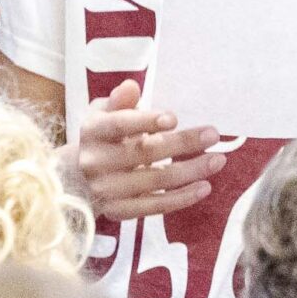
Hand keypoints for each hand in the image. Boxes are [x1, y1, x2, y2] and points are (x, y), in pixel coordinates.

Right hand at [65, 78, 223, 221]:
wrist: (78, 178)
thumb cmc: (105, 138)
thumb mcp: (106, 114)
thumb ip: (120, 101)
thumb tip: (130, 86)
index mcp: (94, 131)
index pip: (119, 125)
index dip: (145, 121)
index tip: (174, 118)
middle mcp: (95, 162)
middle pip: (143, 153)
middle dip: (182, 143)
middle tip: (214, 135)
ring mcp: (105, 190)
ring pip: (153, 180)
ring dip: (190, 171)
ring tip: (218, 160)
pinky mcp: (117, 211)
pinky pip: (153, 206)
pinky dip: (180, 198)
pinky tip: (204, 187)